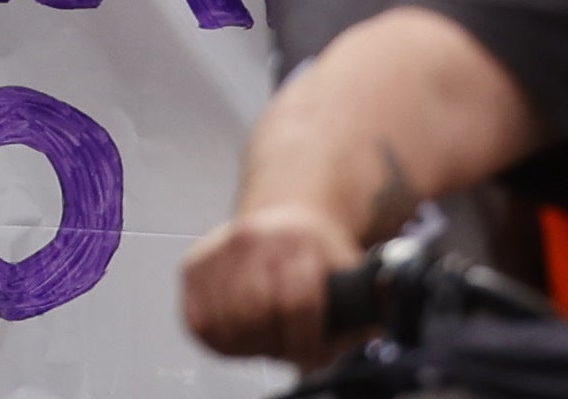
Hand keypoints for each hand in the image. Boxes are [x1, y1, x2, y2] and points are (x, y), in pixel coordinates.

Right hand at [180, 202, 364, 359]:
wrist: (287, 214)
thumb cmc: (320, 254)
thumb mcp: (353, 271)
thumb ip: (370, 302)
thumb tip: (375, 326)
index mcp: (297, 239)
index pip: (296, 302)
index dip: (306, 340)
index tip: (312, 353)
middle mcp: (252, 238)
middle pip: (258, 312)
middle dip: (277, 342)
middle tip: (289, 348)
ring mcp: (217, 249)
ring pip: (226, 320)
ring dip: (249, 343)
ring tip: (267, 339)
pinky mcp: (192, 266)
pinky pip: (200, 320)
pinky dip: (222, 339)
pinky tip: (243, 333)